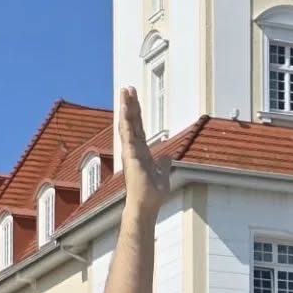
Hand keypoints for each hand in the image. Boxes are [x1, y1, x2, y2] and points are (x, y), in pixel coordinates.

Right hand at [119, 86, 170, 215]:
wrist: (147, 204)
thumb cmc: (152, 193)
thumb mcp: (163, 174)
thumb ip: (164, 163)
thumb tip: (167, 156)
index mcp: (141, 152)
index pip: (139, 128)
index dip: (137, 113)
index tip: (135, 99)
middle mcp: (134, 149)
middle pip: (132, 122)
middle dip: (131, 104)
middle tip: (128, 88)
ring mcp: (130, 151)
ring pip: (127, 124)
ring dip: (126, 107)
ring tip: (125, 91)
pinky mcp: (130, 154)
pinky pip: (127, 133)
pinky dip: (126, 120)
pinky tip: (125, 108)